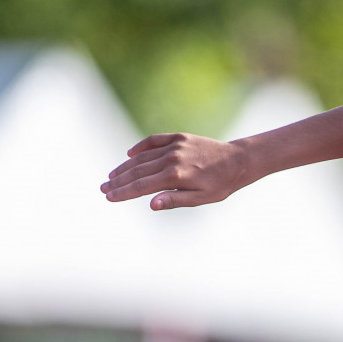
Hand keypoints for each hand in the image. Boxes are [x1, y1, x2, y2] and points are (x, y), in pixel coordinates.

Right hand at [101, 133, 253, 209]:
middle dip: (119, 181)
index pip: (142, 186)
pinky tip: (130, 154)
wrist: (239, 161)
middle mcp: (172, 159)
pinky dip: (141, 147)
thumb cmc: (221, 184)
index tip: (109, 197)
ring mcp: (175, 146)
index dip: (124, 192)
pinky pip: (154, 140)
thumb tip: (150, 204)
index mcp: (176, 176)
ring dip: (125, 166)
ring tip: (112, 176)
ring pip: (143, 157)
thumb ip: (174, 200)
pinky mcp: (179, 137)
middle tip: (103, 189)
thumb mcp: (201, 198)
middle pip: (138, 171)